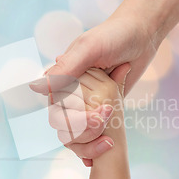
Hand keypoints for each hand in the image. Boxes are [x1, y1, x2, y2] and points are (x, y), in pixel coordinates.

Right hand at [30, 2, 156, 164]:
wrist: (142, 34)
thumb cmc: (114, 36)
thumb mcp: (89, 48)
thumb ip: (66, 68)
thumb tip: (36, 88)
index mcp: (62, 76)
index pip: (56, 109)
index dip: (74, 119)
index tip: (99, 117)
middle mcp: (70, 89)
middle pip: (67, 124)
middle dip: (86, 129)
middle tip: (108, 119)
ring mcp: (87, 99)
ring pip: (80, 130)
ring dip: (93, 135)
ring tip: (110, 139)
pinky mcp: (103, 104)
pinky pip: (96, 126)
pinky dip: (99, 138)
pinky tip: (108, 145)